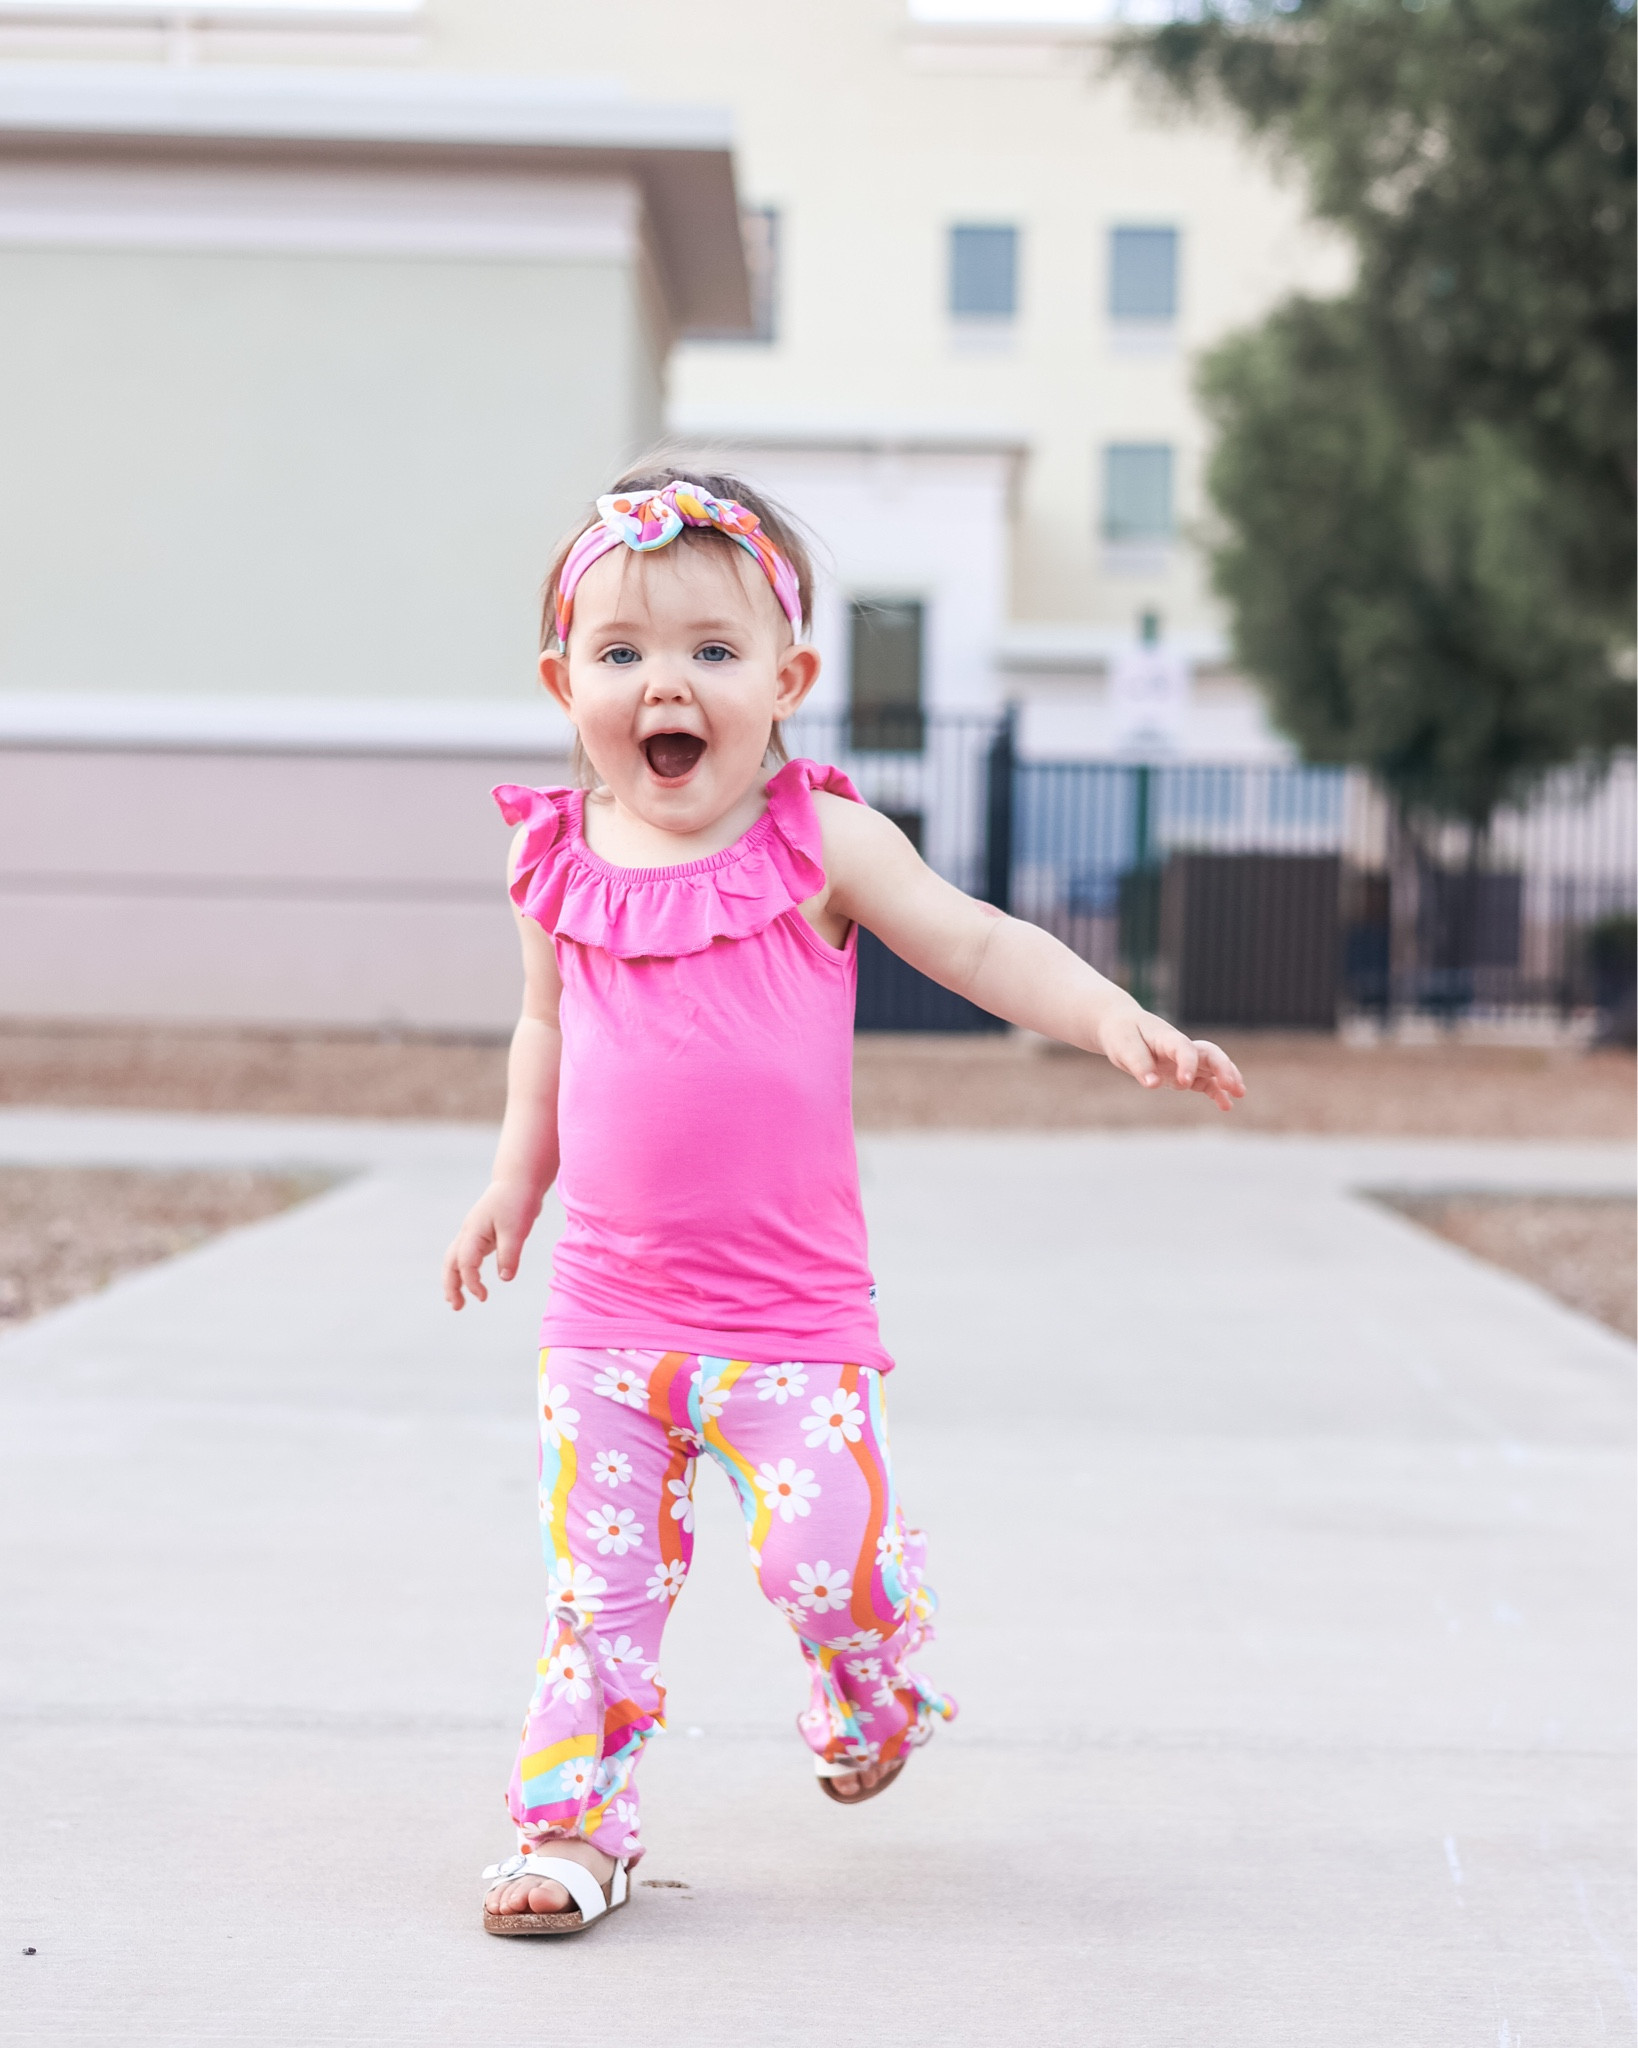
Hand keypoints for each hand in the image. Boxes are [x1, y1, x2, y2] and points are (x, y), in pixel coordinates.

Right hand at [442, 1181, 542, 1308]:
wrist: (518, 1181)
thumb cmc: (517, 1202)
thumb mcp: (516, 1229)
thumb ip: (509, 1254)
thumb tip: (505, 1279)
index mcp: (473, 1232)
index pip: (466, 1264)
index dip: (472, 1283)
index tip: (484, 1297)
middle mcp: (468, 1233)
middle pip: (450, 1263)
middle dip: (450, 1286)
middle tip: (456, 1307)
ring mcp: (472, 1234)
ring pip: (455, 1260)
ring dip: (454, 1280)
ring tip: (457, 1301)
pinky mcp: (481, 1235)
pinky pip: (467, 1256)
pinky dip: (464, 1271)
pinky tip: (471, 1282)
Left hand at [1098, 1007, 1246, 1111]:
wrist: (1120, 1026)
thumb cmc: (1121, 1034)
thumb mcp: (1123, 1047)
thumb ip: (1139, 1064)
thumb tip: (1153, 1084)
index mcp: (1166, 1038)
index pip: (1184, 1048)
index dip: (1188, 1064)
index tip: (1185, 1082)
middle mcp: (1180, 1047)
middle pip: (1209, 1054)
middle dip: (1223, 1068)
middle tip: (1232, 1085)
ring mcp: (1183, 1060)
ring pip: (1212, 1066)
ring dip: (1227, 1078)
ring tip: (1239, 1094)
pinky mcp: (1182, 1071)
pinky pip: (1204, 1081)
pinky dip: (1216, 1092)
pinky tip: (1226, 1106)